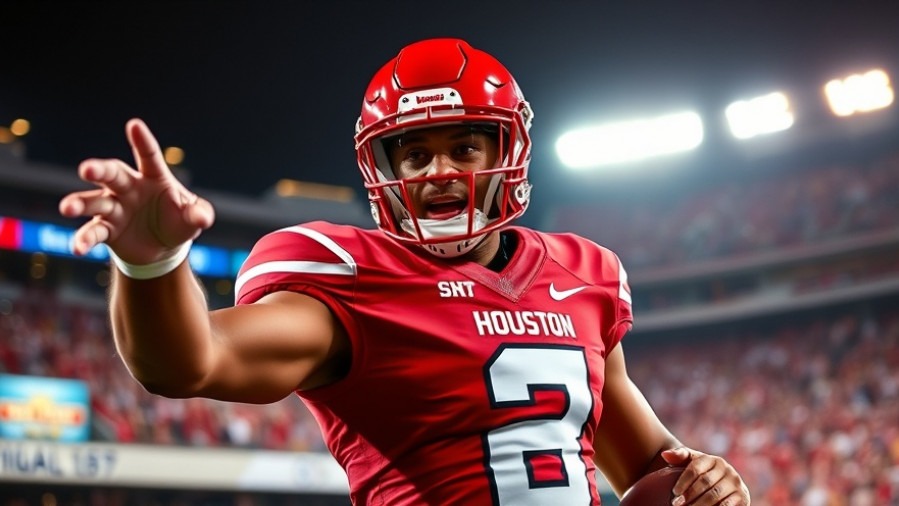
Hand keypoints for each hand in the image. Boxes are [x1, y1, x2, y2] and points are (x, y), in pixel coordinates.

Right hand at [59, 118, 213, 263]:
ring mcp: (115, 207)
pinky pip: (93, 232)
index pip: (148, 156)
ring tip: (67, 208)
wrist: (163, 249)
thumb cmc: (178, 223)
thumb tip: (203, 217)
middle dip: (99, 170)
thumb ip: (199, 214)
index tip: (134, 125)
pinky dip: (84, 239)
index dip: (142, 141)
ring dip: (80, 203)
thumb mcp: (193, 218)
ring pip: (94, 201)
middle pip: (112, 174)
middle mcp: (129, 188)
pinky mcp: (107, 229)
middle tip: (86, 169)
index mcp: (154, 177)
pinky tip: (78, 248)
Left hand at [662, 447, 749, 505]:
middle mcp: (726, 469)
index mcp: (712, 460)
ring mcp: (735, 483)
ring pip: (715, 495)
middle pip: (705, 482)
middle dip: (690, 494)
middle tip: (677, 504)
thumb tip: (665, 455)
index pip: (696, 468)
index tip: (675, 492)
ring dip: (699, 504)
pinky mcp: (742, 497)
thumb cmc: (701, 475)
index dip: (683, 481)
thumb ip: (679, 457)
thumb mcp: (691, 464)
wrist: (724, 487)